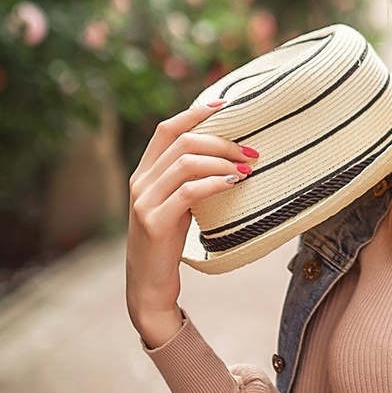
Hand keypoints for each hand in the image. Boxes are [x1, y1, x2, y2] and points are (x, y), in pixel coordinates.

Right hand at [125, 99, 256, 347]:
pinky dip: (214, 182)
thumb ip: (190, 180)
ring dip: (222, 160)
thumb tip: (229, 155)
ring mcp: (143, 202)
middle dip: (222, 141)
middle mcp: (140, 182)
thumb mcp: (178, 205)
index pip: (167, 128)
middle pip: (182, 141)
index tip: (226, 105)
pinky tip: (233, 183)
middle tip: (251, 153)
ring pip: (186, 162)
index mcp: (144, 173)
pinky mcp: (153, 222)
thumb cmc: (170, 244)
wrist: (149, 287)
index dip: (195, 113)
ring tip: (247, 169)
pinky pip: (188, 192)